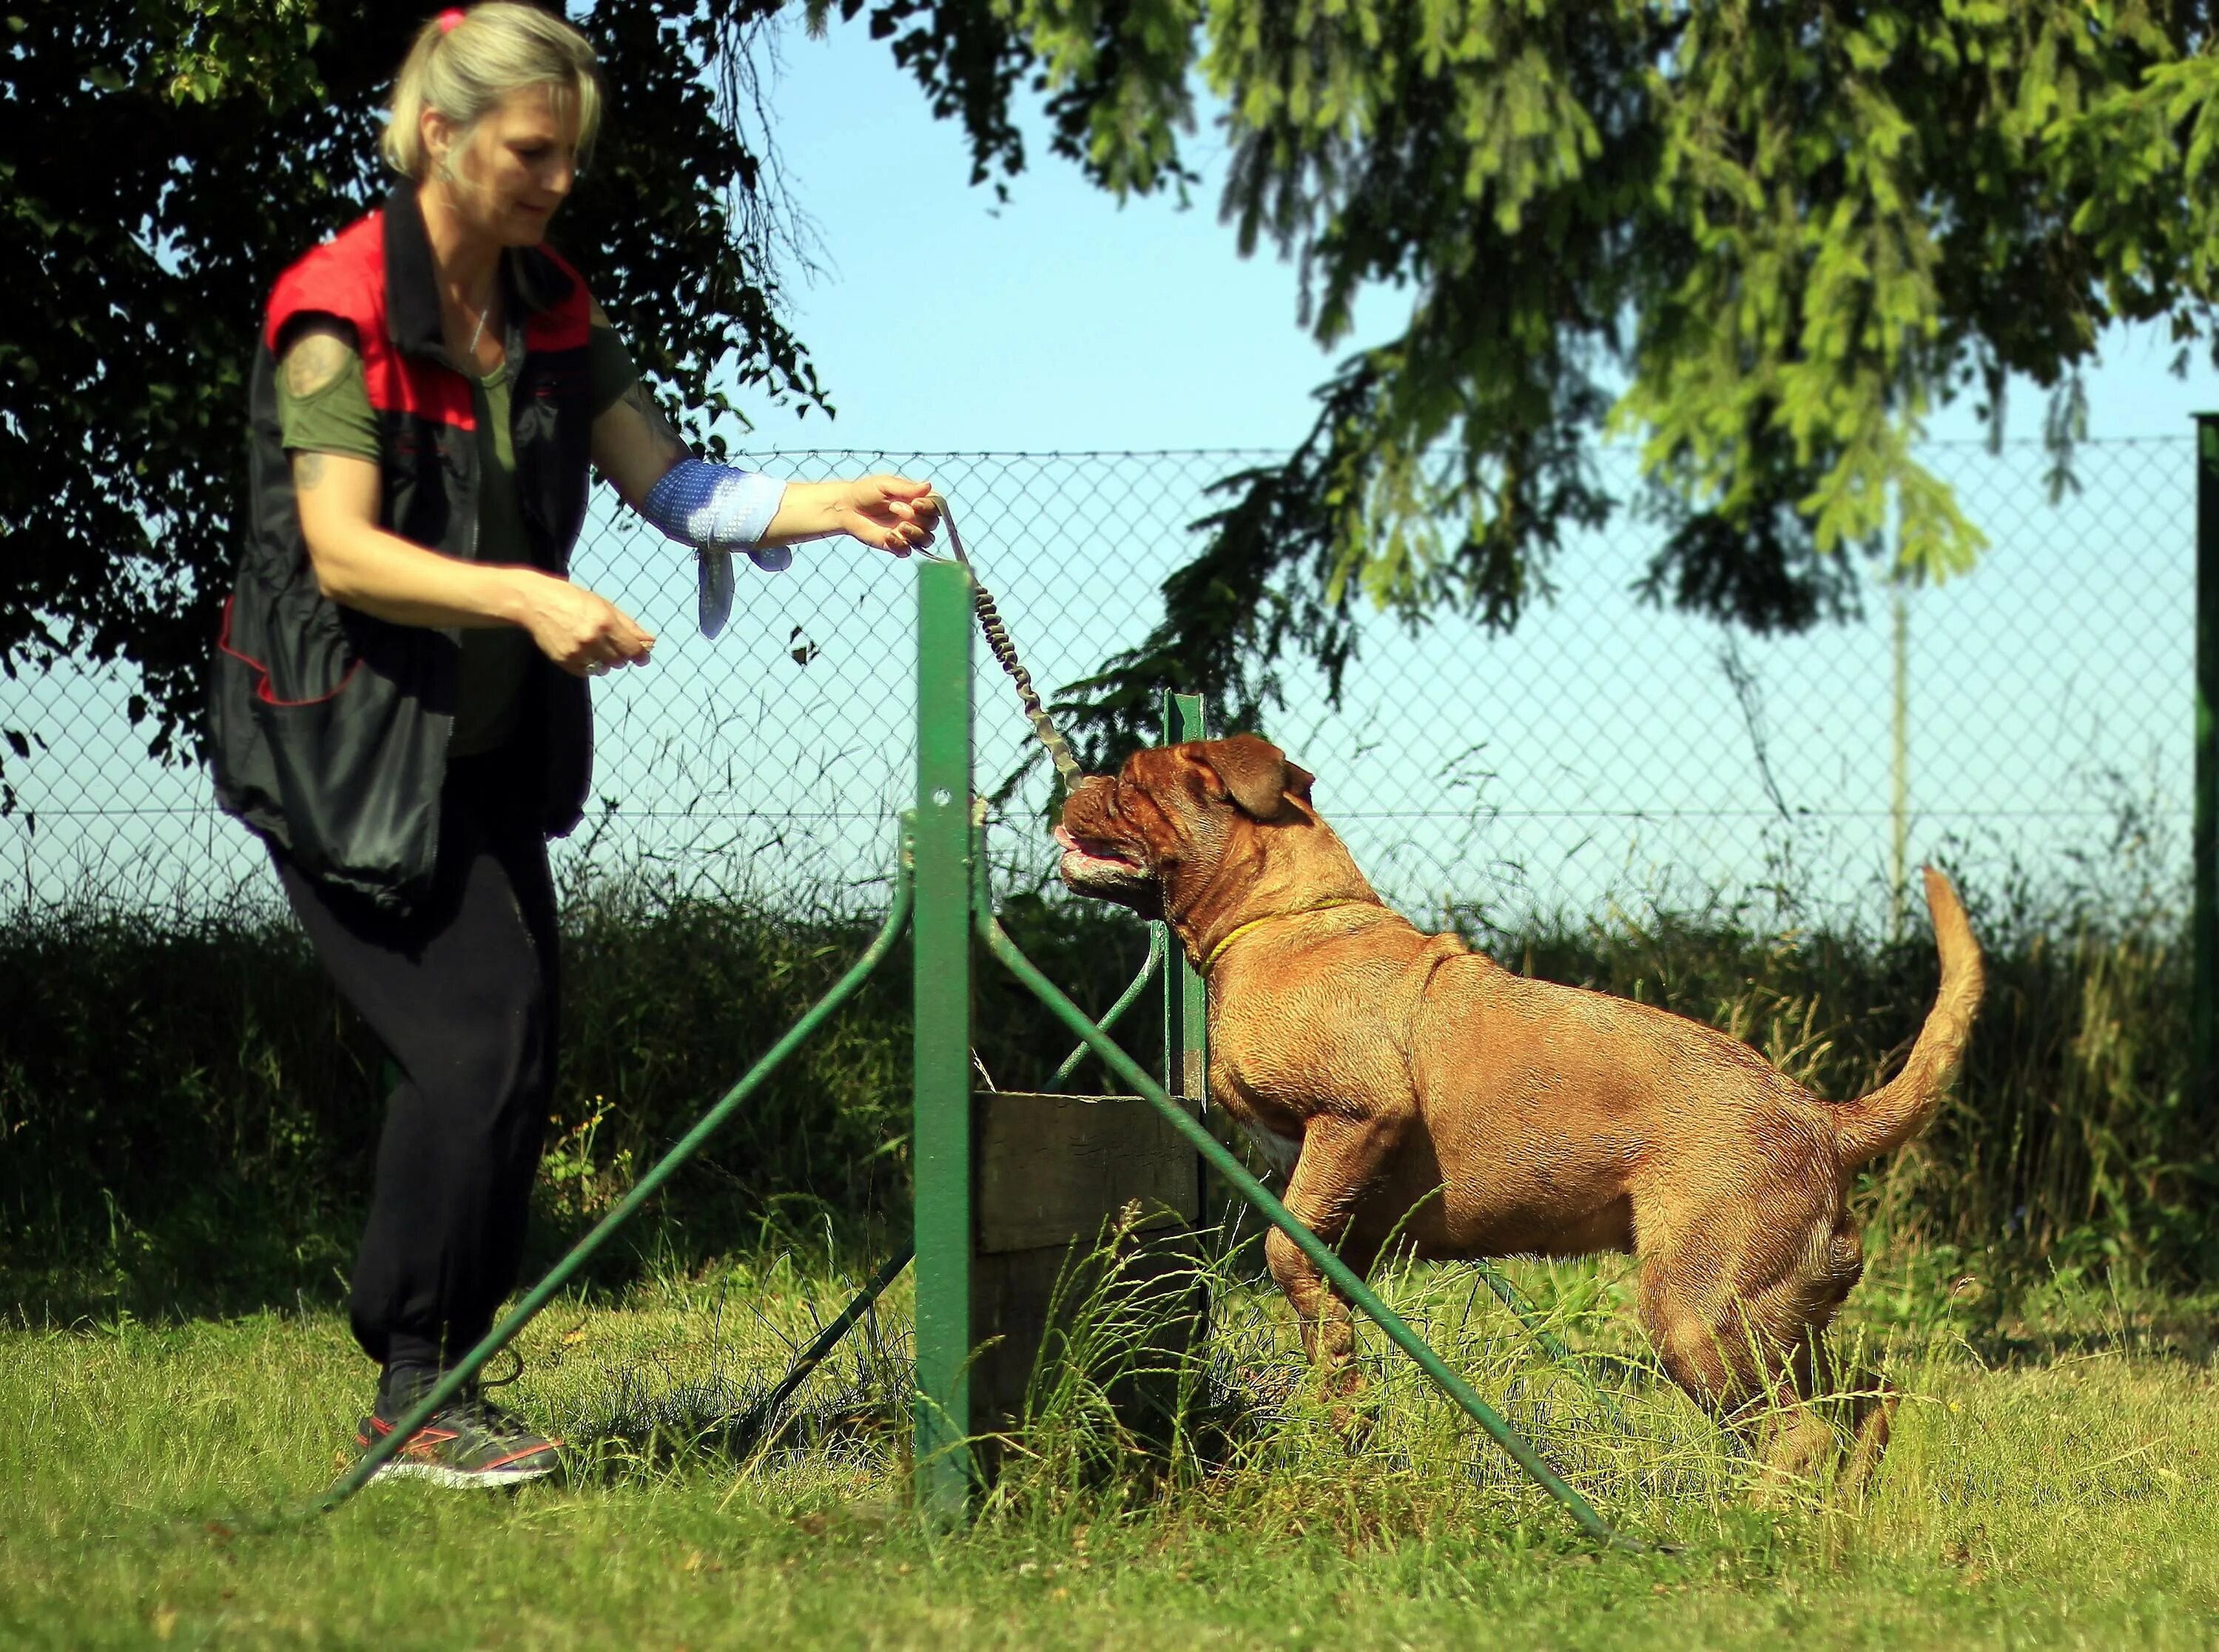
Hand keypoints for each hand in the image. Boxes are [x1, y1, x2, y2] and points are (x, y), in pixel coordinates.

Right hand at [516, 572, 655, 677]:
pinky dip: (588, 665)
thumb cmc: (573, 600)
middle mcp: (592, 638)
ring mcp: (577, 651)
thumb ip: (629, 626)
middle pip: (619, 661)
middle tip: (610, 643)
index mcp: (605, 622)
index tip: (643, 658)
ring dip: (604, 661)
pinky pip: (586, 672)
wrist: (536, 602)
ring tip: (593, 645)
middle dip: (620, 655)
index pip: (632, 649)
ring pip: (604, 669)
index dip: (641, 656)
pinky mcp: (564, 660)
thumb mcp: (604, 606)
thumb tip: (650, 642)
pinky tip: (581, 650)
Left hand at [833, 474, 939, 556]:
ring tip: (900, 527)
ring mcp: (907, 533)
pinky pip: (907, 551)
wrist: (846, 507)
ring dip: (916, 534)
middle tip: (895, 509)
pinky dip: (901, 545)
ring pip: (926, 540)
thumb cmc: (866, 491)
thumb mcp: (885, 484)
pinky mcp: (895, 545)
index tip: (915, 503)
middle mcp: (916, 517)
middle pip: (933, 524)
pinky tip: (887, 536)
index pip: (937, 507)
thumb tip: (929, 486)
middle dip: (919, 518)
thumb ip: (906, 488)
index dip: (931, 507)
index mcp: (917, 500)